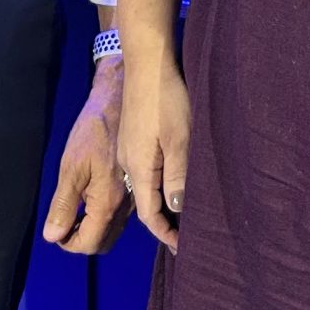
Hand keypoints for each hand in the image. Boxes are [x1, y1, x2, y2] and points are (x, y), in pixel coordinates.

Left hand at [41, 56, 129, 253]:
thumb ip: (64, 204)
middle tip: (66, 221)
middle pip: (105, 241)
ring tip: (77, 209)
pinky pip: (122, 214)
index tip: (56, 229)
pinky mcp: (137, 184)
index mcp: (108, 202)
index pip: (89, 243)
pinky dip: (105, 215)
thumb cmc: (94, 130)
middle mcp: (126, 204)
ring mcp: (134, 195)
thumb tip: (52, 235)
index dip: (68, 243)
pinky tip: (93, 196)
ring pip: (115, 229)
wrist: (119, 100)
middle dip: (82, 239)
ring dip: (94, 227)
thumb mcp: (71, 166)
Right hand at [118, 58, 190, 251]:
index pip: (149, 214)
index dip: (166, 233)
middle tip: (182, 238)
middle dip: (160, 224)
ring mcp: (128, 150)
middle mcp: (128, 164)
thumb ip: (178, 176)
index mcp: (139, 168)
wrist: (145, 63)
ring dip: (158, 205)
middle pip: (141, 205)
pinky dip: (155, 186)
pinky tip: (169, 182)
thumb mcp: (180, 139)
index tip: (182, 247)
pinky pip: (142, 172)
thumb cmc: (166, 99)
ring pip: (141, 188)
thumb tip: (177, 209)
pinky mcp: (132, 138)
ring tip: (178, 216)